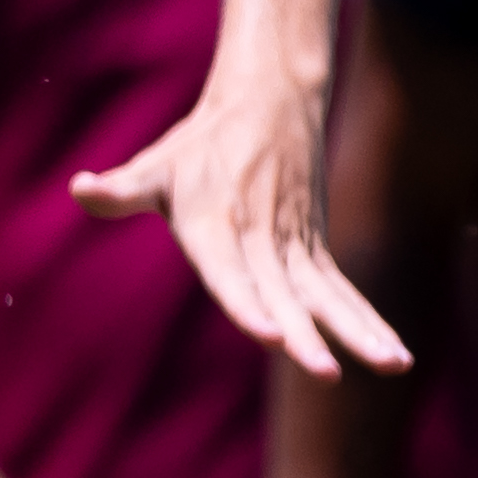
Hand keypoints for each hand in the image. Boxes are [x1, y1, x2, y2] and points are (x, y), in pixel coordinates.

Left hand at [72, 81, 406, 382]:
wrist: (267, 103)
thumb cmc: (197, 147)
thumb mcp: (153, 168)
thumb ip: (119, 191)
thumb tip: (80, 189)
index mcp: (216, 227)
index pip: (231, 275)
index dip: (247, 306)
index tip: (269, 337)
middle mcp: (260, 241)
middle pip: (284, 296)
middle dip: (304, 336)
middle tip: (325, 374)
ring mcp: (294, 247)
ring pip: (329, 298)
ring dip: (360, 333)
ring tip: (392, 366)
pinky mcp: (315, 251)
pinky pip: (345, 293)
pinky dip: (371, 322)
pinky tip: (396, 358)